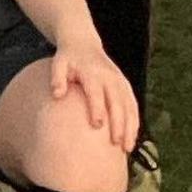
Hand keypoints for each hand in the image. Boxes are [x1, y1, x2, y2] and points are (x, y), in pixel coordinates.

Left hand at [43, 39, 139, 155]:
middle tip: (117, 143)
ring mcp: (120, 81)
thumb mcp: (58, 64)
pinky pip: (133, 105)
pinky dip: (134, 121)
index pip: (96, 92)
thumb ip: (57, 78)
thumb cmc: (67, 59)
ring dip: (130, 126)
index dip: (97, 108)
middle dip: (119, 123)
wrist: (83, 43)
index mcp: (93, 72)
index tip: (97, 126)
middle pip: (117, 102)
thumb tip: (57, 95)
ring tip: (127, 147)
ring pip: (129, 106)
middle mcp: (110, 77)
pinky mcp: (125, 86)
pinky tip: (133, 138)